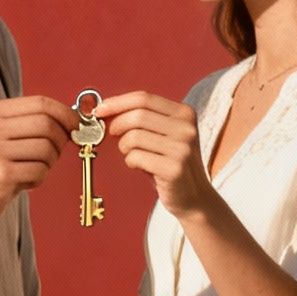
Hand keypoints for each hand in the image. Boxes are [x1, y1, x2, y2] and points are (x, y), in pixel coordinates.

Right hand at [0, 95, 79, 229]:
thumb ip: (28, 124)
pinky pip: (40, 170)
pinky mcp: (2, 174)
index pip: (40, 103)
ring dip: (49, 162)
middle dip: (61, 140)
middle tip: (56, 153)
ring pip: (47, 149)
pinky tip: (25, 181)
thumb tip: (72, 120)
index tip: (76, 124)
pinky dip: (40, 178)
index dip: (65, 113)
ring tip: (33, 169)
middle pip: (47, 124)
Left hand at [94, 91, 215, 219]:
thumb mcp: (165, 134)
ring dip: (124, 146)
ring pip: (134, 136)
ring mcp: (182, 149)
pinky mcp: (174, 169)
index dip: (118, 102)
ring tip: (131, 154)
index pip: (144, 98)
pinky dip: (130, 161)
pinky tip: (139, 166)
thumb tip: (106, 109)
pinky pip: (136, 157)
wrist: (195, 197)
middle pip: (138, 115)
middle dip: (117, 124)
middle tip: (111, 134)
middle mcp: (186, 128)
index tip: (101, 109)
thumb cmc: (170, 163)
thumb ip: (143, 119)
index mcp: (184, 113)